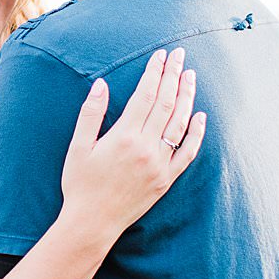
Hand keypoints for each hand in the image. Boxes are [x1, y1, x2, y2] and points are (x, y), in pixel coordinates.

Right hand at [58, 48, 206, 249]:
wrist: (92, 222)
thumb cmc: (80, 184)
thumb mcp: (78, 147)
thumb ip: (91, 113)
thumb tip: (101, 84)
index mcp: (124, 136)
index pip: (146, 95)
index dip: (155, 73)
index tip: (161, 55)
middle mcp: (146, 148)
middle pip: (166, 104)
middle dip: (174, 76)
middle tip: (180, 56)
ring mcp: (160, 164)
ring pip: (180, 124)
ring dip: (187, 97)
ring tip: (191, 77)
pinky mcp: (166, 179)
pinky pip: (188, 153)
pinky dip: (196, 133)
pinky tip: (200, 116)